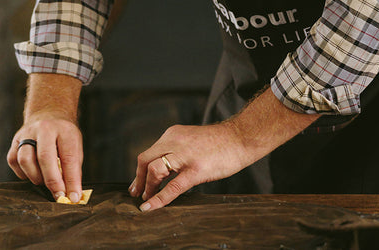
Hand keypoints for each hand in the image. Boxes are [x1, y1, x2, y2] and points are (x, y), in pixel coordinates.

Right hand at [7, 113, 82, 201]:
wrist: (48, 115)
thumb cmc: (64, 137)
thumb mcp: (75, 147)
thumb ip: (73, 169)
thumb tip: (72, 194)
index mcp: (64, 130)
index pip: (69, 158)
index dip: (71, 180)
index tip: (73, 198)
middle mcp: (44, 129)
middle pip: (45, 158)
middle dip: (52, 182)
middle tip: (58, 196)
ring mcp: (26, 133)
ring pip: (25, 160)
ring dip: (36, 177)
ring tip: (45, 181)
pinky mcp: (14, 141)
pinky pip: (14, 162)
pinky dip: (24, 173)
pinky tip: (34, 173)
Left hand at [128, 89, 320, 211]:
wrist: (242, 137)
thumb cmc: (221, 142)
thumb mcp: (192, 140)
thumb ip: (177, 149)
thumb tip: (166, 168)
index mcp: (173, 134)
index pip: (149, 152)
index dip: (140, 169)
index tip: (138, 182)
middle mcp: (174, 141)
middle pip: (145, 159)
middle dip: (139, 179)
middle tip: (136, 193)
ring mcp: (184, 155)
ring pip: (154, 170)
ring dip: (147, 187)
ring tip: (147, 199)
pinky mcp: (196, 169)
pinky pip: (172, 186)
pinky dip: (158, 198)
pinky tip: (150, 207)